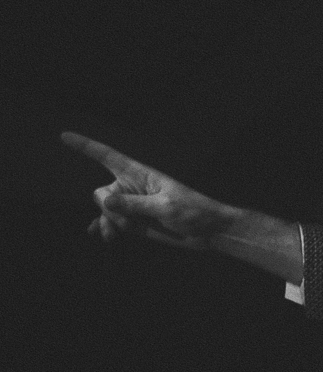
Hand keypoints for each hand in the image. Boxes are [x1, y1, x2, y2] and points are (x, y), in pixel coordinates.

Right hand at [62, 132, 235, 247]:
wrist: (209, 231)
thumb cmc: (194, 212)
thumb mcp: (166, 206)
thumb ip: (135, 205)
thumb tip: (105, 201)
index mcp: (140, 174)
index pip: (108, 157)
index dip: (86, 146)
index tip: (64, 136)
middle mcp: (132, 187)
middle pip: (101, 194)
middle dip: (109, 209)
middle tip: (129, 220)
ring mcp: (133, 205)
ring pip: (105, 211)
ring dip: (108, 223)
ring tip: (115, 235)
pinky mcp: (137, 222)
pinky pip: (112, 223)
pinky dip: (104, 228)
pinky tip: (98, 234)